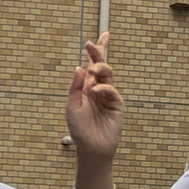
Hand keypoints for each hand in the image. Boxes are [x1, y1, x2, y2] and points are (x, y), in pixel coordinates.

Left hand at [65, 33, 122, 188]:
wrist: (91, 147)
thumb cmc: (79, 129)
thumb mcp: (72, 106)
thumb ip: (75, 87)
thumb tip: (80, 67)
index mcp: (85, 88)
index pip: (90, 67)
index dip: (93, 53)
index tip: (90, 41)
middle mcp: (97, 89)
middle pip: (101, 66)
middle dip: (98, 53)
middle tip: (93, 44)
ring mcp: (108, 96)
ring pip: (108, 75)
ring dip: (101, 68)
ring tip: (94, 68)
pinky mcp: (116, 104)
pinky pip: (111, 90)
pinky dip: (104, 88)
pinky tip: (97, 91)